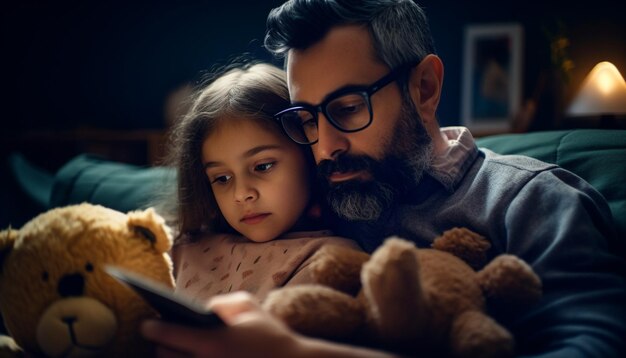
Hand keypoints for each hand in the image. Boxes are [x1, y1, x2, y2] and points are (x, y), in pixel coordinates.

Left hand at [141, 291, 300, 357]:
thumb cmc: (271, 337)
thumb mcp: (250, 308)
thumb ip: (223, 302)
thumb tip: (204, 308)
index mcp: (211, 341)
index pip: (169, 334)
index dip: (153, 328)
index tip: (147, 324)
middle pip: (165, 357)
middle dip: (160, 346)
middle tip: (160, 339)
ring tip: (171, 350)